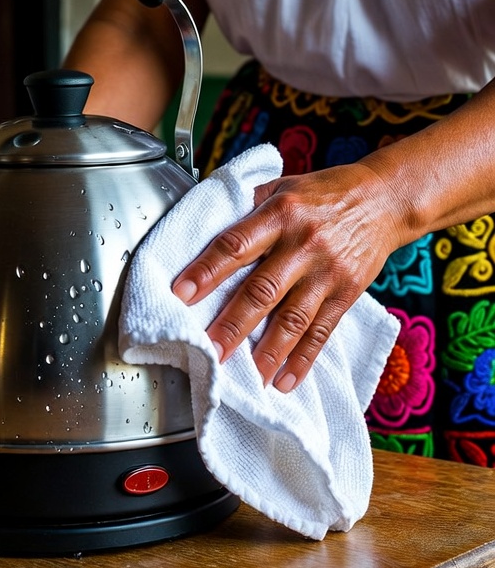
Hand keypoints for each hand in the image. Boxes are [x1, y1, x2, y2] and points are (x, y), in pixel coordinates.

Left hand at [171, 162, 405, 391]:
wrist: (386, 199)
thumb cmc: (325, 193)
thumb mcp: (283, 186)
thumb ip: (247, 207)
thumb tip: (205, 228)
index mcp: (279, 215)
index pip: (235, 246)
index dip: (207, 271)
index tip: (181, 294)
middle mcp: (302, 245)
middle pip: (262, 290)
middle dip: (232, 324)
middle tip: (208, 351)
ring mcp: (327, 272)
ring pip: (292, 318)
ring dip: (267, 352)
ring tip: (245, 376)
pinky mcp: (347, 293)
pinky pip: (322, 331)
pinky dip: (303, 360)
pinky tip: (285, 381)